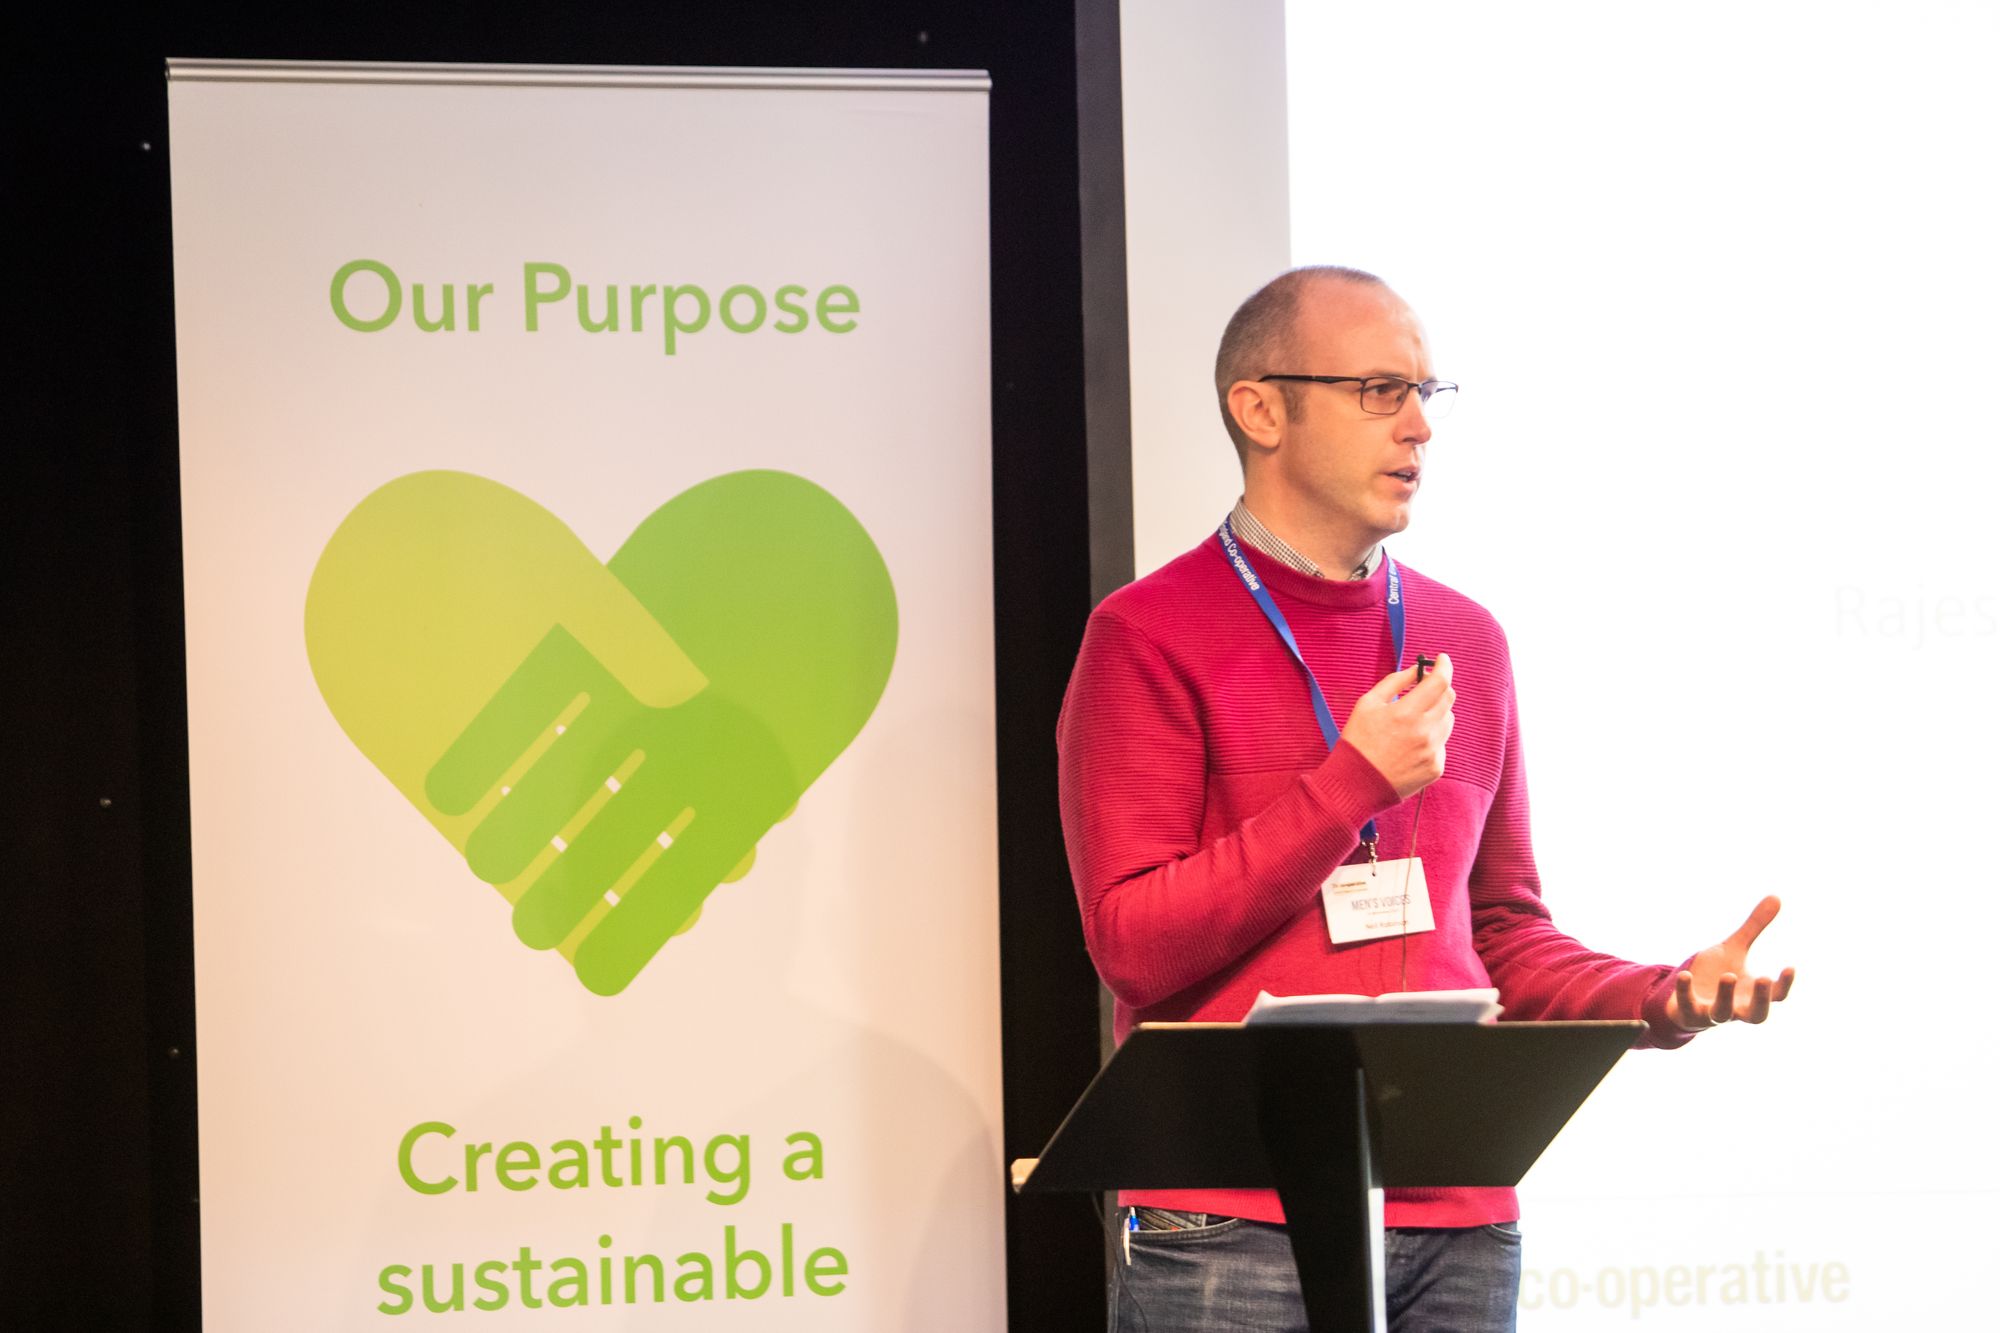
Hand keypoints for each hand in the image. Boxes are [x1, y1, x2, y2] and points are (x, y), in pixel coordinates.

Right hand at [1340, 652, 1454, 799]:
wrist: (1356, 784)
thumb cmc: (1358, 741)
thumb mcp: (1367, 704)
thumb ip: (1394, 682)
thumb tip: (1416, 670)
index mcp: (1406, 713)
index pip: (1439, 682)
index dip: (1444, 666)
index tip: (1442, 659)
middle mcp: (1424, 732)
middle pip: (1448, 699)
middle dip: (1439, 688)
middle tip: (1425, 688)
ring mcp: (1433, 752)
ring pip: (1447, 721)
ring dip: (1435, 713)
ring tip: (1411, 722)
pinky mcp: (1436, 768)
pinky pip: (1442, 743)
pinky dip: (1431, 738)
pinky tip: (1410, 745)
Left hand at [1666, 894, 1796, 1029]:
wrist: (1685, 995)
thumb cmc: (1717, 973)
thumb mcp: (1735, 947)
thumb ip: (1754, 927)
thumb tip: (1776, 897)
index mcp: (1752, 994)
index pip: (1776, 996)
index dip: (1785, 984)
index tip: (1790, 966)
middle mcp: (1736, 1008)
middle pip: (1757, 1015)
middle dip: (1761, 999)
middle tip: (1763, 978)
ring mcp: (1713, 1013)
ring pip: (1723, 1014)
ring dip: (1726, 996)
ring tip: (1728, 976)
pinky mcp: (1690, 1012)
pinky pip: (1688, 1006)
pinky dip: (1686, 992)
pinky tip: (1684, 975)